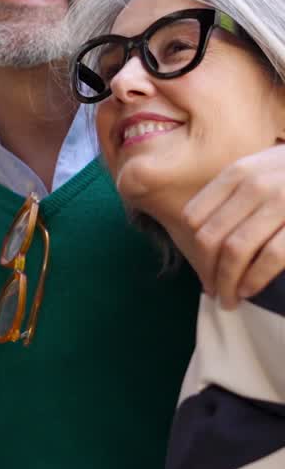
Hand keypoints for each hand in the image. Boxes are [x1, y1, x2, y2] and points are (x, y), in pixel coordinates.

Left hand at [181, 145, 284, 308]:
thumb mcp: (263, 168)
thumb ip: (234, 192)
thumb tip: (201, 233)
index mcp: (238, 172)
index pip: (195, 216)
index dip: (192, 249)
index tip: (201, 268)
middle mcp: (254, 185)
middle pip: (209, 238)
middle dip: (206, 272)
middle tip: (212, 291)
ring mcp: (280, 203)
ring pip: (235, 251)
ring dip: (226, 283)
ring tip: (229, 299)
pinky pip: (268, 258)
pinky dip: (253, 280)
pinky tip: (249, 291)